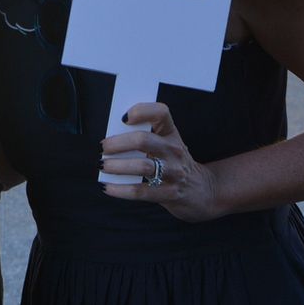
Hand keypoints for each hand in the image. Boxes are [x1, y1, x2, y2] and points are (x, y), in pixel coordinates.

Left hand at [99, 103, 220, 221]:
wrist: (202, 190)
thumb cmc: (173, 162)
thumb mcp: (165, 144)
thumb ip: (144, 137)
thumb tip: (110, 136)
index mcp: (171, 133)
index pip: (161, 113)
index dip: (142, 111)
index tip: (123, 117)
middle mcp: (174, 150)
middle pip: (143, 140)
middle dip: (117, 143)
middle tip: (102, 148)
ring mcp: (174, 172)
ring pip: (142, 166)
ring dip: (116, 166)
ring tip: (102, 165)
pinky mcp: (170, 193)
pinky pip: (141, 191)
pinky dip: (121, 189)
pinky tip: (107, 187)